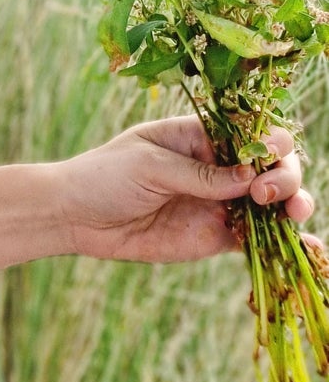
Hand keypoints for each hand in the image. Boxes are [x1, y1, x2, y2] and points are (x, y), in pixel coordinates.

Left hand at [57, 115, 320, 263]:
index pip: (250, 132)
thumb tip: (250, 177)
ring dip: (294, 205)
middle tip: (268, 195)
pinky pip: (257, 239)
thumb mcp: (148, 166)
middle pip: (271, 165)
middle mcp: (217, 166)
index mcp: (200, 135)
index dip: (270, 143)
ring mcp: (220, 201)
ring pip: (272, 202)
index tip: (269, 158)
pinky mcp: (216, 235)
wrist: (75, 216)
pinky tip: (308, 249)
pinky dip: (284, 244)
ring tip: (294, 216)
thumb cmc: (104, 175)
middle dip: (285, 176)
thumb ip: (199, 174)